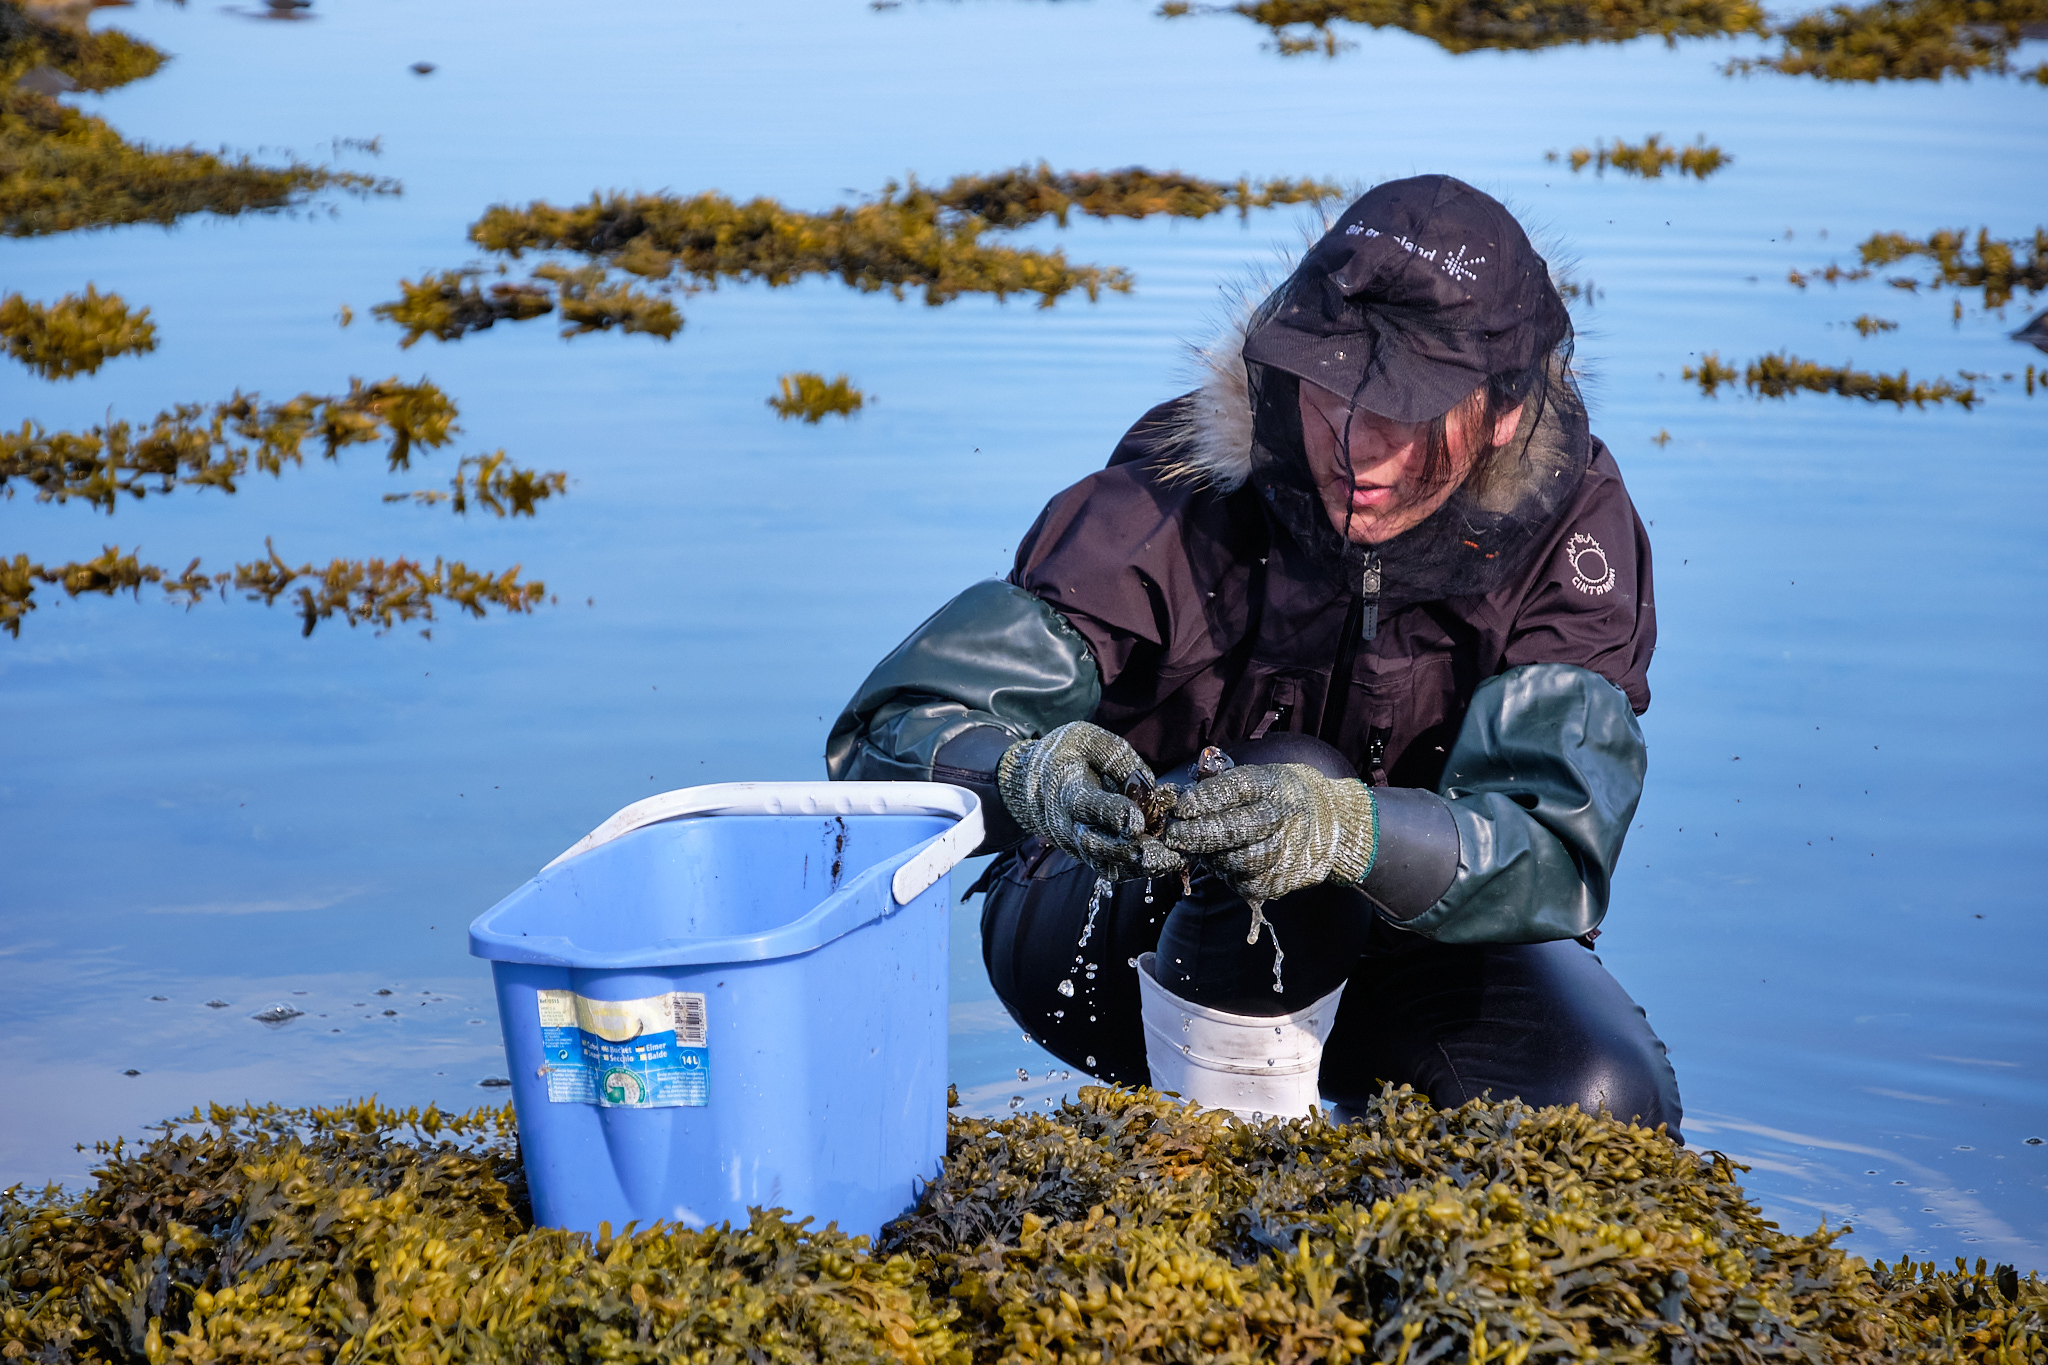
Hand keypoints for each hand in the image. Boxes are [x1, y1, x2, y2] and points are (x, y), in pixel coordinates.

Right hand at [997, 722, 1184, 879]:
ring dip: (1140, 868)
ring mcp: (1078, 844)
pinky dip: (1138, 871)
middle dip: (1130, 852)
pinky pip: (1112, 869)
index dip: (1111, 814)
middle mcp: (1069, 823)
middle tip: (1162, 853)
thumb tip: (1149, 784)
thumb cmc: (1065, 755)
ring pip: (1106, 865)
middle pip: (1096, 845)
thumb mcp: (1087, 739)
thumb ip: (1117, 757)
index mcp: (1067, 790)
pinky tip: (1165, 863)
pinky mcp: (1088, 854)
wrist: (1032, 784)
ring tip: (1172, 861)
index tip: (1136, 821)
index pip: (1086, 805)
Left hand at [1163, 763, 1376, 903]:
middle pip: (1235, 830)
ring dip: (1209, 857)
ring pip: (1237, 861)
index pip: (1235, 790)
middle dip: (1197, 834)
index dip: (1204, 800)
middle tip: (1173, 835)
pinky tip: (1218, 861)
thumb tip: (1171, 794)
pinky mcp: (1282, 880)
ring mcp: (1285, 851)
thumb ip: (1218, 784)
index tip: (1180, 807)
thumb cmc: (1278, 796)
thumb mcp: (1258, 778)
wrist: (1332, 823)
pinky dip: (1225, 874)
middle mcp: (1282, 818)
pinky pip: (1244, 883)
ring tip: (1194, 848)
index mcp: (1273, 784)